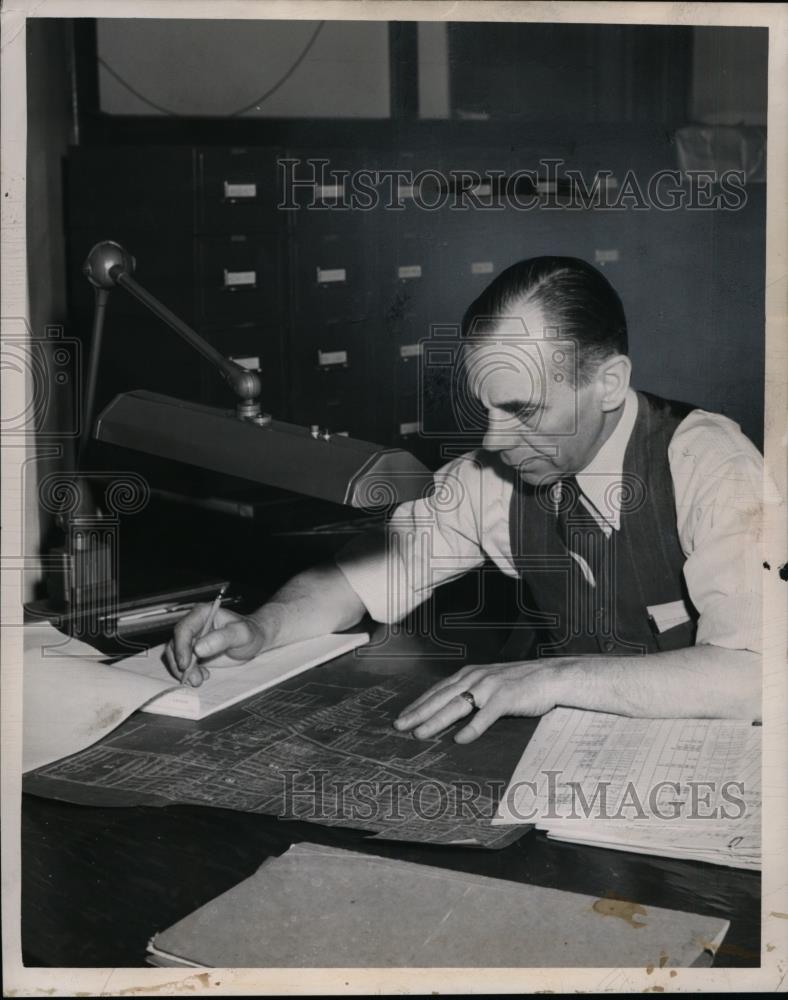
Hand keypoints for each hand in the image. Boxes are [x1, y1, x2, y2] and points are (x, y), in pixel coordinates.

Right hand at [164, 605, 266, 686]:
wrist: (255, 641)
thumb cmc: (250, 633)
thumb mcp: (241, 634)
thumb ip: (222, 638)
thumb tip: (199, 648)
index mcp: (203, 614)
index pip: (183, 629)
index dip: (181, 647)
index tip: (185, 664)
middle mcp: (195, 625)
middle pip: (176, 644)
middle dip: (181, 663)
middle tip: (193, 678)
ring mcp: (193, 639)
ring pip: (177, 655)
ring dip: (184, 671)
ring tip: (199, 680)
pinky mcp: (195, 652)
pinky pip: (184, 663)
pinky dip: (189, 673)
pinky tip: (203, 676)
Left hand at [393, 659, 566, 743]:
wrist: (550, 675)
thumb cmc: (520, 682)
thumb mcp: (490, 682)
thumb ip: (471, 691)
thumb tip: (450, 709)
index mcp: (469, 674)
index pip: (437, 691)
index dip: (419, 704)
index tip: (402, 716)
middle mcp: (475, 678)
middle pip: (440, 698)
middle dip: (418, 712)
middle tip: (399, 726)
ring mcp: (489, 687)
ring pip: (456, 706)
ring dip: (436, 720)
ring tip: (420, 734)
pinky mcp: (505, 698)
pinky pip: (485, 716)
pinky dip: (472, 728)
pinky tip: (460, 739)